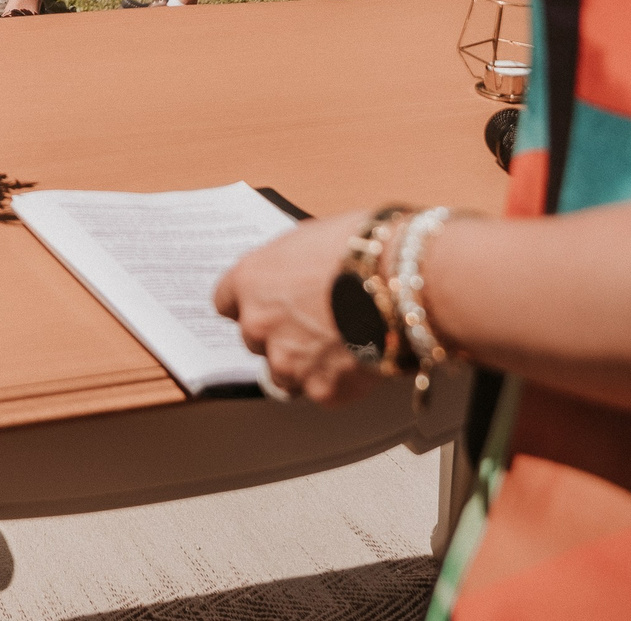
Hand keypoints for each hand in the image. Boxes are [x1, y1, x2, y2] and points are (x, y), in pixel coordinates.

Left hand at [213, 210, 379, 403]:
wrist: (404, 279)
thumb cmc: (364, 248)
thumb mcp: (310, 240)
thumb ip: (288, 268)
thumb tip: (294, 277)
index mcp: (250, 280)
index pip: (226, 303)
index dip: (251, 305)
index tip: (265, 307)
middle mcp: (258, 323)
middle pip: (254, 339)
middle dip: (280, 335)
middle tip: (315, 324)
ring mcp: (287, 360)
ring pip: (284, 373)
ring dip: (305, 364)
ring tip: (341, 345)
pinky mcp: (321, 389)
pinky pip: (321, 391)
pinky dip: (338, 382)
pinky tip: (360, 359)